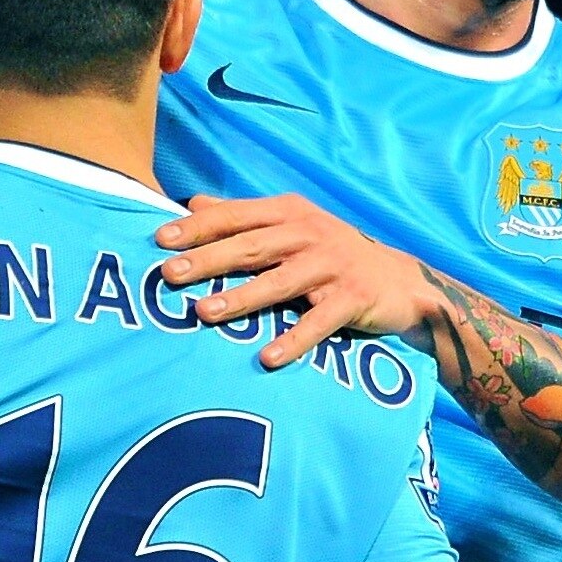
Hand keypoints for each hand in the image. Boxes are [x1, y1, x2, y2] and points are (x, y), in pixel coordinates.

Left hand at [155, 194, 440, 369]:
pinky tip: (267, 358)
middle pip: (251, 246)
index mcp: (289, 213)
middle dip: (209, 259)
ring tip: (205, 313)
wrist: (402, 283)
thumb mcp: (292, 226)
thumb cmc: (333, 255)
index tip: (160, 240)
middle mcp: (309, 233)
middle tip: (170, 274)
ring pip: (280, 282)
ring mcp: (333, 265)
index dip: (198, 227)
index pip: (236, 216)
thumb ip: (243, 216)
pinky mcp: (353, 299)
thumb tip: (193, 202)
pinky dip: (294, 340)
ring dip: (242, 298)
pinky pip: (319, 322)